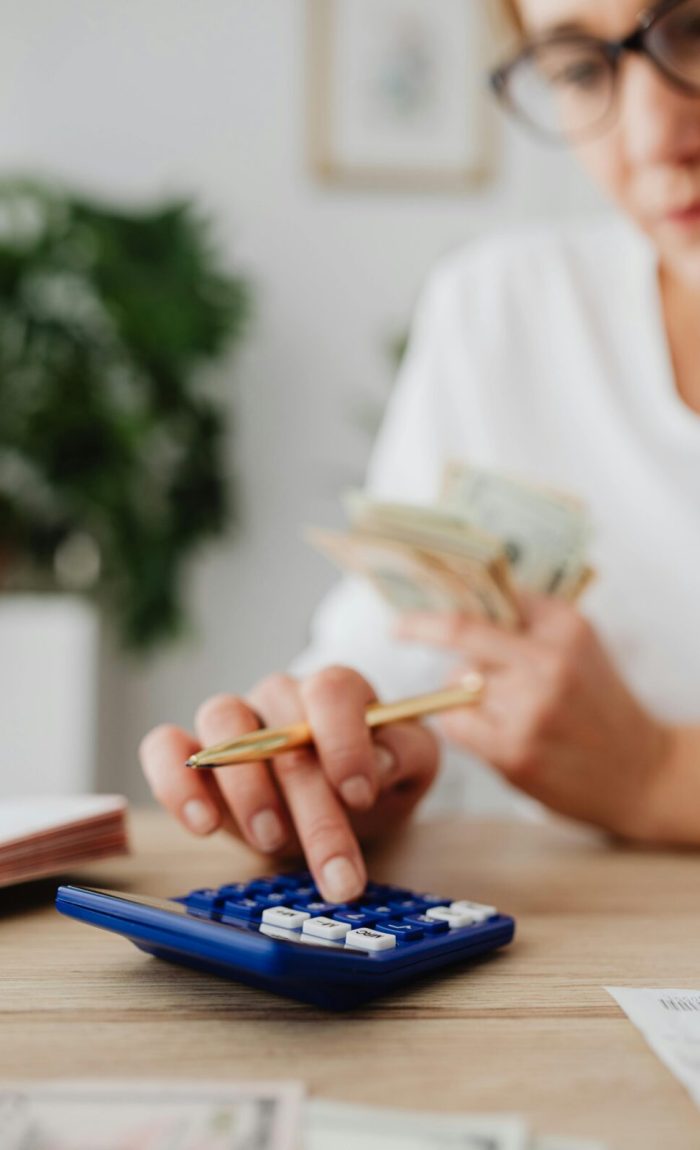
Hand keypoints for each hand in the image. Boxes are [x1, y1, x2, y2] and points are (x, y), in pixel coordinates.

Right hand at [139, 666, 438, 902]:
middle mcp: (280, 695)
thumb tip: (381, 760)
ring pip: (222, 723)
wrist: (342, 810)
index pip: (331, 689)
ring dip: (247, 787)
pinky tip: (203, 825)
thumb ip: (406, 754)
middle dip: (312, 806)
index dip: (344, 740)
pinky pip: (165, 747)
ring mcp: (233, 721)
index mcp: (335, 691)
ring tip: (273, 840)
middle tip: (336, 872)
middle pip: (281, 726)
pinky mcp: (192, 755)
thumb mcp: (411, 769)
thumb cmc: (375, 781)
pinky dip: (175, 780)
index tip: (360, 796)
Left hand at [395, 597, 669, 841]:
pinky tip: (489, 733)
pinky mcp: (515, 750)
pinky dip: (460, 725)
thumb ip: (528, 619)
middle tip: (399, 629)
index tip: (418, 592)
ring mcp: (531, 707)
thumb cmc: (598, 704)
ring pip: (456, 683)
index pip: (492, 595)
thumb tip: (463, 593)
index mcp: (565, 627)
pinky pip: (455, 723)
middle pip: (461, 631)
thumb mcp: (578, 645)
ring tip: (504, 712)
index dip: (450, 591)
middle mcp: (549, 661)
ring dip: (463, 694)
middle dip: (420, 627)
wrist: (642, 772)